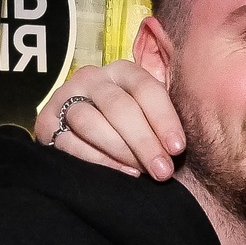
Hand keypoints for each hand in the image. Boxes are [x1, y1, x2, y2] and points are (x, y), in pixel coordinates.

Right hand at [34, 60, 185, 178]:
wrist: (84, 135)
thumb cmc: (131, 127)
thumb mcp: (150, 114)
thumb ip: (166, 116)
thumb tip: (197, 131)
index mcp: (124, 70)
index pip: (146, 89)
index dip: (164, 119)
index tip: (178, 148)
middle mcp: (93, 78)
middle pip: (119, 107)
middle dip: (144, 142)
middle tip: (163, 172)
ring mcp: (67, 96)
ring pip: (91, 121)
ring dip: (120, 150)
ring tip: (141, 173)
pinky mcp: (47, 121)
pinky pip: (70, 142)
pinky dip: (97, 160)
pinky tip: (119, 174)